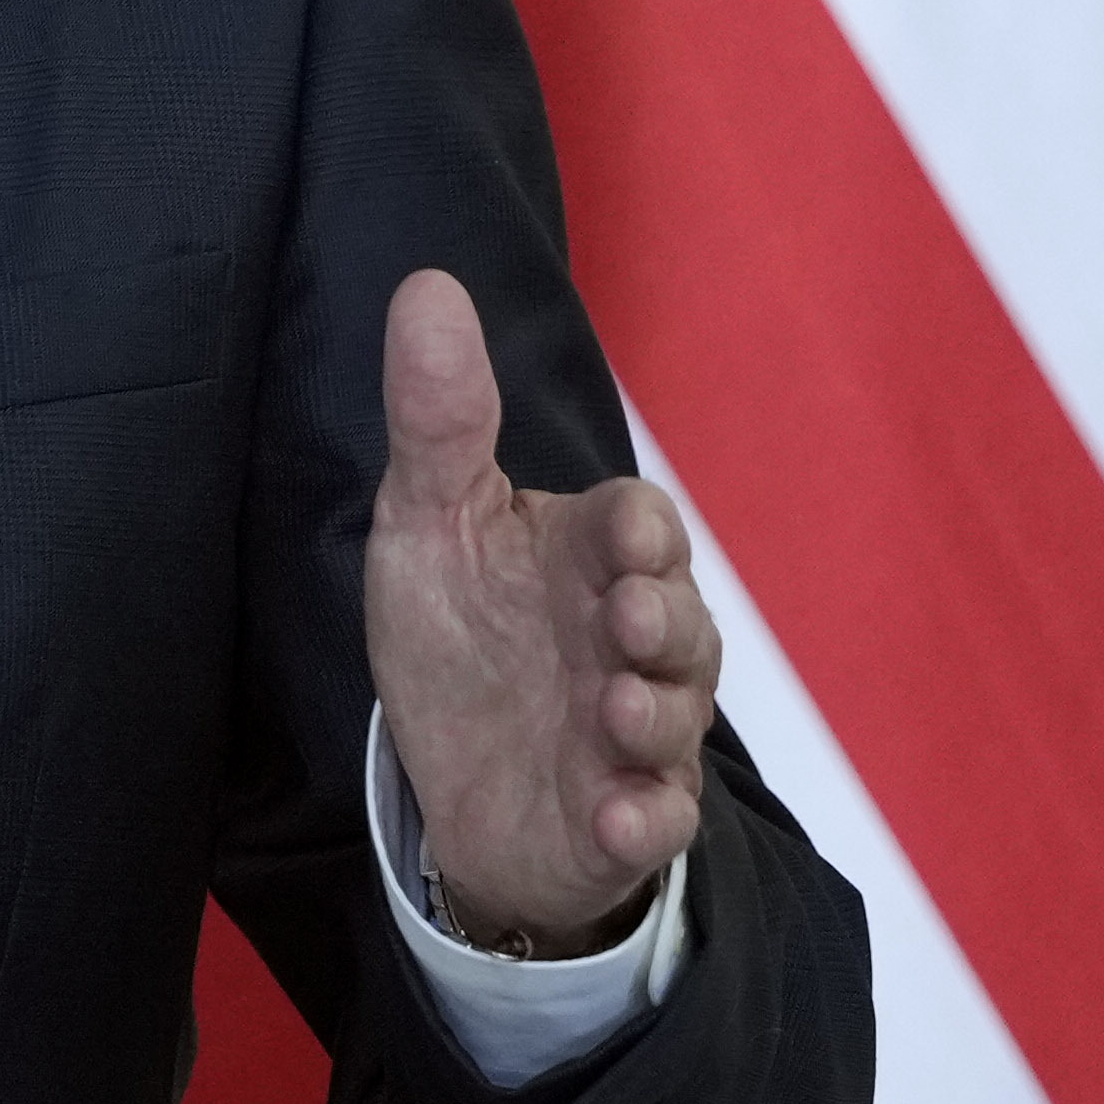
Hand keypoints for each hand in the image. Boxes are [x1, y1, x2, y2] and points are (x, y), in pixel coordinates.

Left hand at [362, 271, 717, 951]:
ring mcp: (636, 734)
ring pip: (677, 719)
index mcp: (591, 558)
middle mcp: (631, 642)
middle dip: (664, 619)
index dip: (639, 529)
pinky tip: (620, 816)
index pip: (640, 525)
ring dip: (657, 715)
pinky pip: (657, 820)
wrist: (453, 778)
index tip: (623, 531)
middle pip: (678, 620)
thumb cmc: (461, 631)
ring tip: (622, 712)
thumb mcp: (431, 520)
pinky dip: (645, 819)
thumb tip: (425, 284)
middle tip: (630, 620)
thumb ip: (438, 417)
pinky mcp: (623, 817)